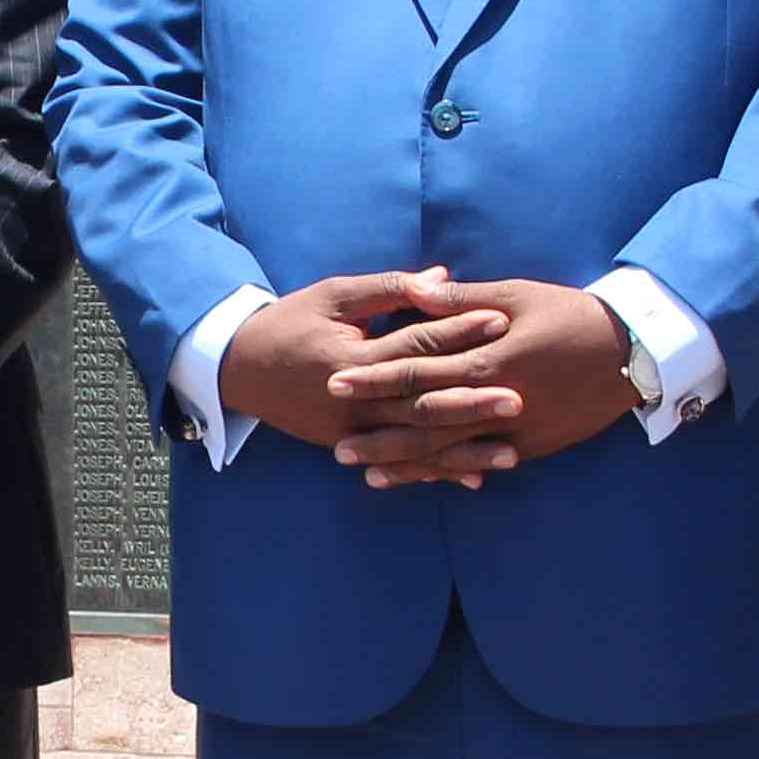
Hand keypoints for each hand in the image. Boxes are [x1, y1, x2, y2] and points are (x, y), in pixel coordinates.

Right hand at [217, 271, 501, 448]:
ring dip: (463, 451)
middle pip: (421, 403)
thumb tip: (442, 278)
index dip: (458, 332)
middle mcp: (353, 401)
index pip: (414, 345)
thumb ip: (389, 289)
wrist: (239, 367)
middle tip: (520, 399)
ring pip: (415, 444)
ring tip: (511, 454)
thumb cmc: (290, 321)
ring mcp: (349, 431)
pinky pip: (398, 462)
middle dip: (472, 403)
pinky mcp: (348, 446)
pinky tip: (474, 480)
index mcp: (352, 358)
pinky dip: (436, 472)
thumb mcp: (335, 295)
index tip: (501, 322)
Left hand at [321, 274, 639, 488]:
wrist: (633, 351)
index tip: (336, 385)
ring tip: (364, 472)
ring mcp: (516, 428)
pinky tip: (422, 480)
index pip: (418, 370)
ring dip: (405, 464)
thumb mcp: (517, 295)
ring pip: (450, 451)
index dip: (375, 380)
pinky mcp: (533, 445)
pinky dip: (450, 472)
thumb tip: (417, 290)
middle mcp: (498, 399)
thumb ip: (462, 300)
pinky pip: (482, 463)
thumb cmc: (571, 314)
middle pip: (425, 421)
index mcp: (488, 358)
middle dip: (378, 433)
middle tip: (336, 445)